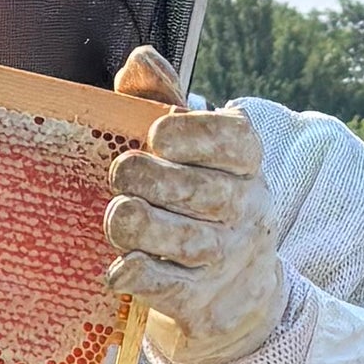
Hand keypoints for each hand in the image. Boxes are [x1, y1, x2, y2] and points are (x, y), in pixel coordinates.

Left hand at [102, 50, 288, 363]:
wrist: (233, 290)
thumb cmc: (195, 198)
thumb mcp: (186, 146)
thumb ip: (161, 99)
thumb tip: (141, 60)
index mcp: (245, 161)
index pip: (232, 141)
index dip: (195, 134)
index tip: (156, 132)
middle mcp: (246, 208)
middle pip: (205, 192)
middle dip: (156, 179)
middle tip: (120, 173)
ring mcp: (228, 259)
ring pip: (190, 242)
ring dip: (145, 226)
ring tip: (117, 216)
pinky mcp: (205, 303)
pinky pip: (174, 289)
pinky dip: (142, 277)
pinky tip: (119, 268)